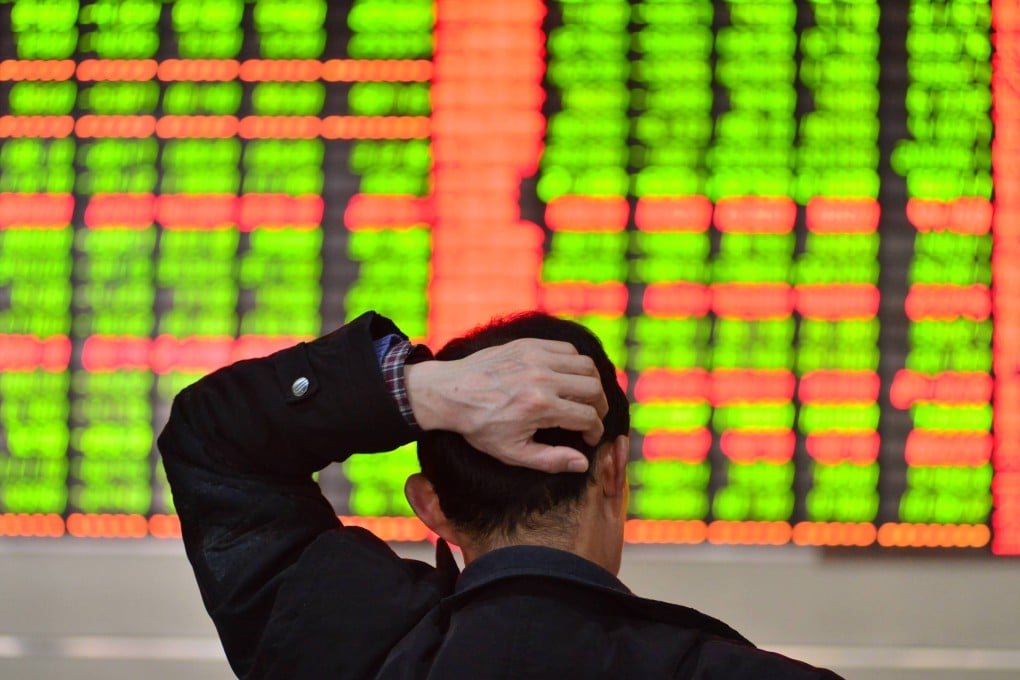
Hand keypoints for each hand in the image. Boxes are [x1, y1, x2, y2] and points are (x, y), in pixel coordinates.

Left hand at [404, 339, 609, 472]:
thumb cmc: (480, 426)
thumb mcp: (512, 452)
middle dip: (600, 407)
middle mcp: (542, 378)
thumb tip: (583, 463)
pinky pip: (567, 349)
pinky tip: (567, 378)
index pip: (588, 417)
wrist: (450, 393)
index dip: (595, 431)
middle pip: (593, 389)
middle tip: (593, 417)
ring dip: (591, 383)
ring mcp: (536, 357)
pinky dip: (575, 363)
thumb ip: (551, 460)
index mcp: (539, 407)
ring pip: (586, 365)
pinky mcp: (529, 344)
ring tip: (584, 397)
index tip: (589, 437)